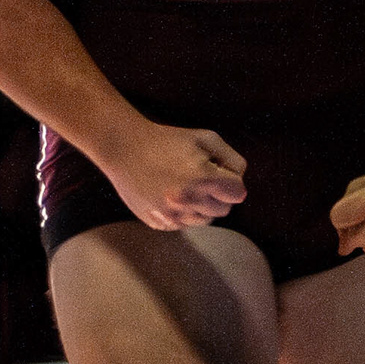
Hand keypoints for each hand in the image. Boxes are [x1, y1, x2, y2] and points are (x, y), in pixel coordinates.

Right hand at [103, 121, 246, 231]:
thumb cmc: (166, 140)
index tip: (219, 173)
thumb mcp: (204, 138)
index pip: (238, 193)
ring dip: (201, 206)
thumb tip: (240, 179)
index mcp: (203, 178)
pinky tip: (170, 195)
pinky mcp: (159, 223)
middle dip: (218, 195)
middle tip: (201, 178)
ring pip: (204, 221)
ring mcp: (173, 215)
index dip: (231, 181)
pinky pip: (183, 225)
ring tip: (185, 186)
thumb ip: (231, 158)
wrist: (124, 148)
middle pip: (223, 209)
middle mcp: (189, 201)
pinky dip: (182, 214)